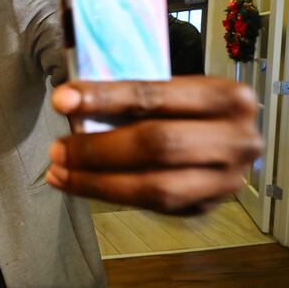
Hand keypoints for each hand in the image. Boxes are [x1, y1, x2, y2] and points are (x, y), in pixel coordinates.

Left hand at [46, 76, 262, 214]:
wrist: (226, 134)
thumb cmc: (188, 106)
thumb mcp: (173, 88)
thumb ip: (133, 95)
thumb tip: (74, 102)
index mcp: (226, 97)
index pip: (154, 95)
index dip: (104, 98)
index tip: (63, 100)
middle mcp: (235, 139)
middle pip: (157, 145)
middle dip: (97, 149)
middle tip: (58, 148)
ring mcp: (225, 179)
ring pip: (155, 187)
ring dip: (97, 181)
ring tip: (61, 171)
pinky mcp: (207, 204)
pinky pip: (152, 206)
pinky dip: (108, 194)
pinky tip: (79, 184)